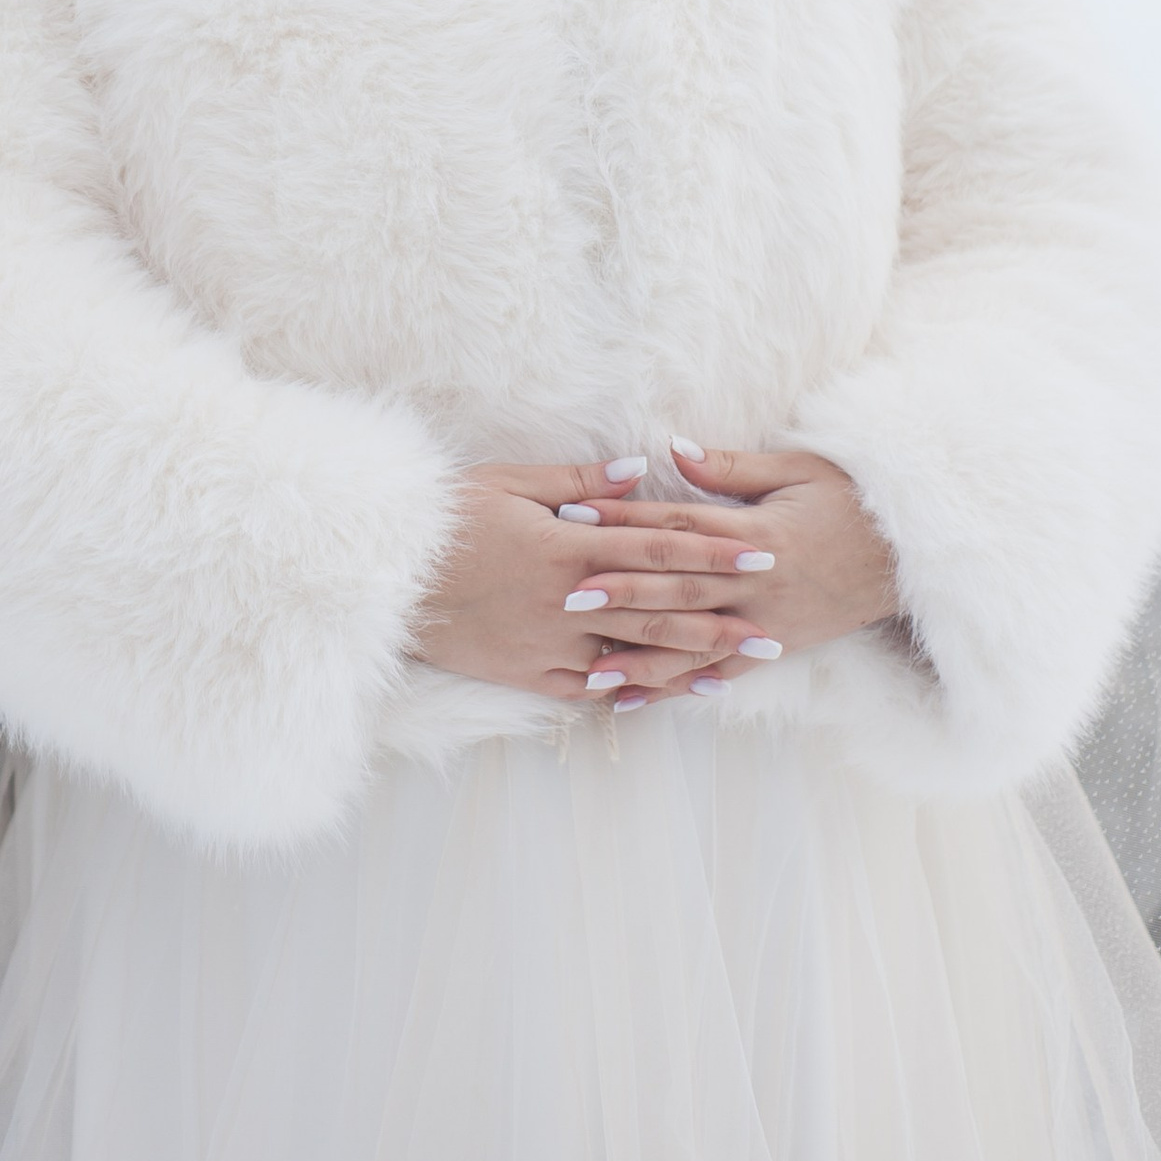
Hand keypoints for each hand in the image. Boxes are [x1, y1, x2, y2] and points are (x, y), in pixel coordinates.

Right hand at [410, 461, 781, 707]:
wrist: (386, 576)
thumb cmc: (446, 517)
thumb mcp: (509, 483)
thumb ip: (580, 482)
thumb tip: (641, 468)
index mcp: (567, 547)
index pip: (657, 549)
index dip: (712, 552)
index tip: (759, 553)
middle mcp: (568, 601)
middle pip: (659, 608)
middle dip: (722, 614)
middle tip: (773, 622)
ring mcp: (550, 643)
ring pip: (635, 655)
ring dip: (691, 660)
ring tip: (738, 664)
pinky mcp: (529, 673)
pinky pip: (591, 688)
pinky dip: (632, 689)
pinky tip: (665, 692)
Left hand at [556, 442, 901, 695]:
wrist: (909, 556)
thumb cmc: (849, 501)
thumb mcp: (796, 470)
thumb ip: (730, 467)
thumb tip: (672, 448)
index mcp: (757, 534)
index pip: (679, 527)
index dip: (626, 521)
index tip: (577, 516)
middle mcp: (756, 584)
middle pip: (677, 588)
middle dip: (620, 593)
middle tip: (565, 596)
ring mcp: (764, 622)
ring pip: (691, 642)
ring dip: (638, 653)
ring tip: (587, 666)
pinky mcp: (772, 649)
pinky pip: (716, 672)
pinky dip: (673, 687)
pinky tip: (631, 698)